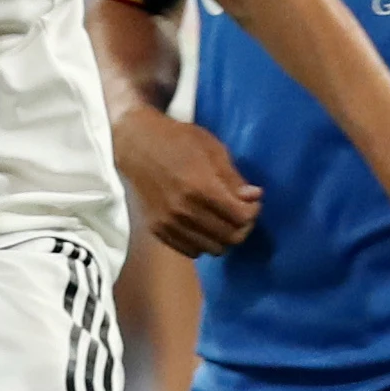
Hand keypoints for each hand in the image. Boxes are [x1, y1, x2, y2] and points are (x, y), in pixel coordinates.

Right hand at [113, 107, 259, 255]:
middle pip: (229, 237)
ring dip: (224, 237)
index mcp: (201, 187)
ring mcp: (169, 223)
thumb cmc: (177, 139)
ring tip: (223, 221)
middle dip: (243, 226)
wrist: (135, 144)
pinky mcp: (157, 229)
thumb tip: (254, 197)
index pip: (241, 217)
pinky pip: (190, 250)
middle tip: (240, 213)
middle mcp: (185, 210)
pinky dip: (203, 243)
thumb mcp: (212, 149)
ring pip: (212, 248)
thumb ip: (233, 178)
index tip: (251, 202)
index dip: (253, 211)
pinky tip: (204, 228)